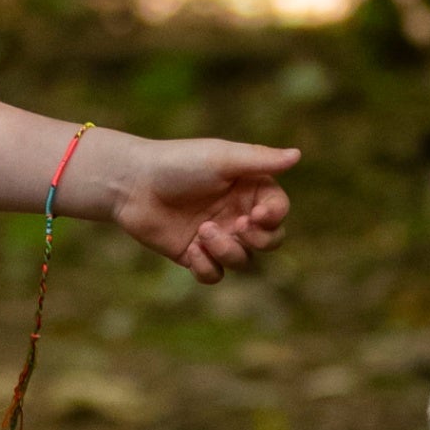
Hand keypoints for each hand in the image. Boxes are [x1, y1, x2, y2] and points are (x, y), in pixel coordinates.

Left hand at [108, 137, 300, 283]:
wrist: (131, 184)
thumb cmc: (178, 163)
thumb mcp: (221, 157)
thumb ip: (260, 159)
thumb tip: (298, 155)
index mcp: (247, 188)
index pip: (279, 211)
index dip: (273, 218)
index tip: (256, 214)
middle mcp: (236, 213)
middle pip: (270, 242)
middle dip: (258, 240)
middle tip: (236, 226)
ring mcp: (216, 236)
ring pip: (243, 261)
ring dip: (227, 251)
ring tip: (202, 232)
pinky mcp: (193, 254)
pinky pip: (214, 274)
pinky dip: (206, 267)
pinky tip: (190, 251)